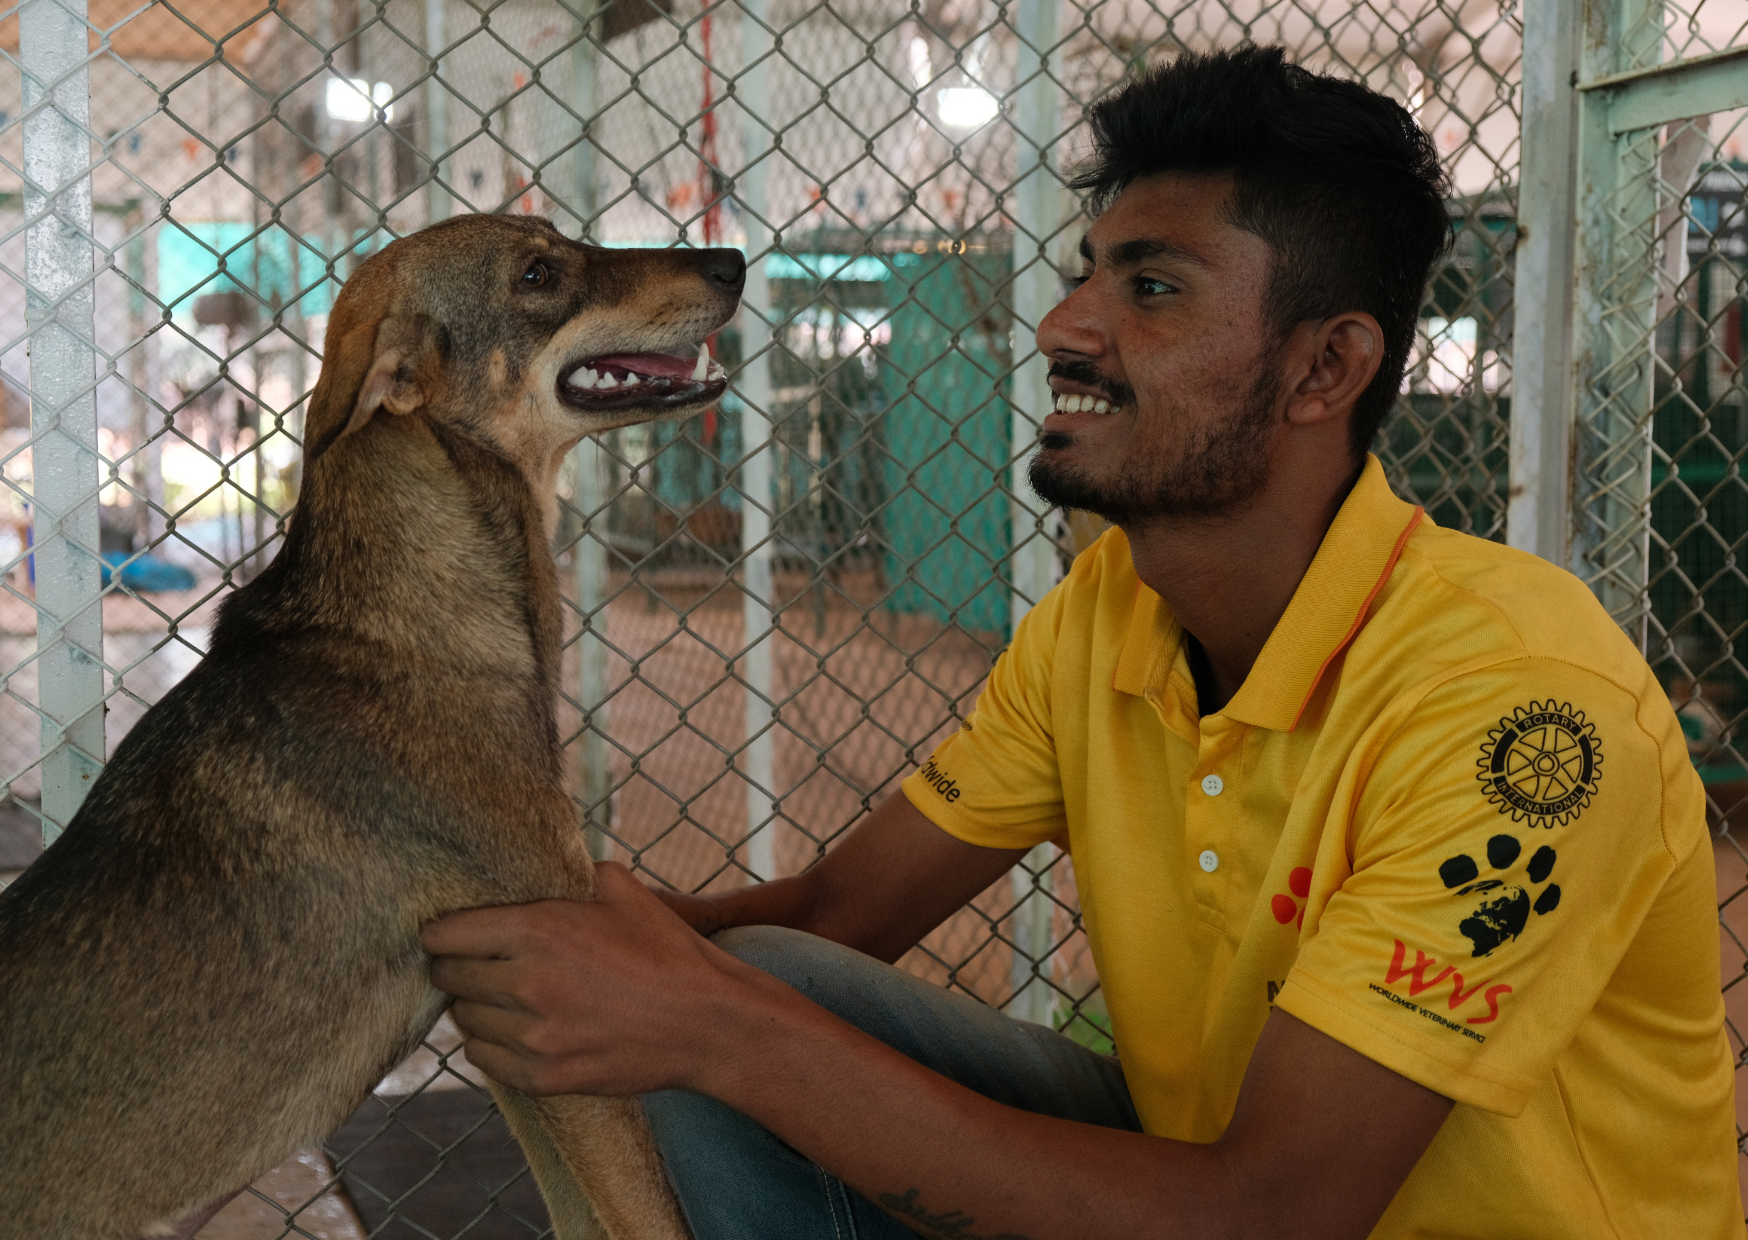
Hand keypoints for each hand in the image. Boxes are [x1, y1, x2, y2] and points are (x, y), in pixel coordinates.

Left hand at [420, 862, 767, 1096]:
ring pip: (465, 1021)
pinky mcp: (544, 1076)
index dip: (439, 932)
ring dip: (475, 1006)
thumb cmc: (667, 952)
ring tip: (497, 997)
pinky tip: (513, 1029)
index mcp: (539, 930)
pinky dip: (490, 1043)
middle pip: (449, 978)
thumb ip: (576, 874)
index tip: (442, 934)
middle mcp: (526, 983)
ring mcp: (533, 1036)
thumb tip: (555, 864)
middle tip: (468, 964)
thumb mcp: (623, 891)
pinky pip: (485, 1059)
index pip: (447, 934)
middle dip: (453, 967)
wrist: (705, 1022)